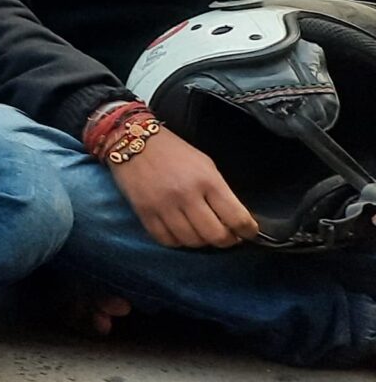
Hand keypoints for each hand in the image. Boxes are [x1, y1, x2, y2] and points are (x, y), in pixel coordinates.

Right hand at [110, 130, 257, 248]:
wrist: (132, 140)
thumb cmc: (174, 152)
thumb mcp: (205, 165)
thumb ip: (220, 192)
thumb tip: (234, 220)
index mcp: (207, 180)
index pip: (236, 218)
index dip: (248, 231)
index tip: (248, 233)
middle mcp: (186, 195)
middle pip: (215, 236)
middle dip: (227, 240)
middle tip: (227, 236)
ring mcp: (163, 206)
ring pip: (192, 241)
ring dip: (201, 241)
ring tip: (202, 232)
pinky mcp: (144, 212)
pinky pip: (167, 240)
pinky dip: (177, 241)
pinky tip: (180, 231)